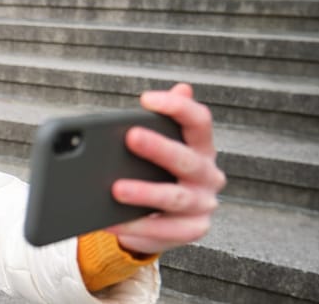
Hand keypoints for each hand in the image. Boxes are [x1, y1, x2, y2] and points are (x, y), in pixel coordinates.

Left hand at [107, 83, 226, 254]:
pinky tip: (110, 221)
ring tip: (115, 189)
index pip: (199, 121)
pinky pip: (162, 231)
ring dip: (145, 193)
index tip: (147, 99)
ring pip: (175, 198)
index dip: (177, 107)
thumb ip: (167, 119)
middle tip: (131, 137)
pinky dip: (134, 227)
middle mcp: (208, 175)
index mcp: (202, 148)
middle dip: (159, 148)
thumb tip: (182, 87)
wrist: (166, 218)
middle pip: (187, 160)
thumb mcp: (164, 146)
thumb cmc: (160, 173)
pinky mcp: (192, 230)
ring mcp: (203, 205)